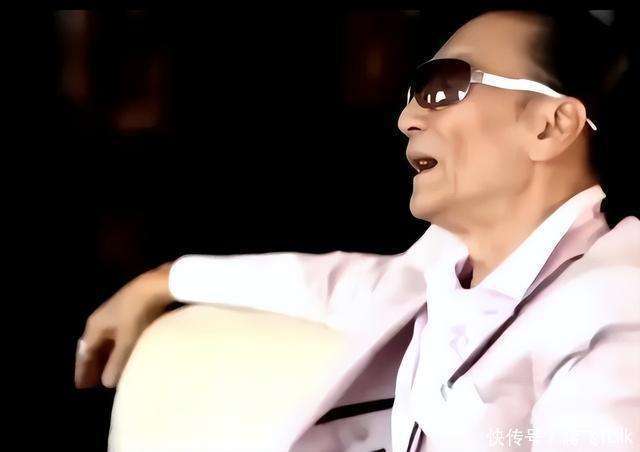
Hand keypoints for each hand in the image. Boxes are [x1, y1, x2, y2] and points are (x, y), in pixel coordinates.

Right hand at [74, 263, 173, 388]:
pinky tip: (128, 354)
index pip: (85, 352)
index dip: (84, 370)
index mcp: (95, 325)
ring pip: (108, 341)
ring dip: (108, 357)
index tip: (82, 387)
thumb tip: (107, 382)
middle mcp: (102, 318)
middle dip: (95, 365)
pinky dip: (120, 348)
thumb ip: (117, 363)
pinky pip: (120, 335)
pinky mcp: (132, 310)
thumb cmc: (138, 314)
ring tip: (111, 371)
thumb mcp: (127, 341)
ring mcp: (117, 313)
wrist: (156, 286)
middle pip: (95, 346)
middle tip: (94, 383)